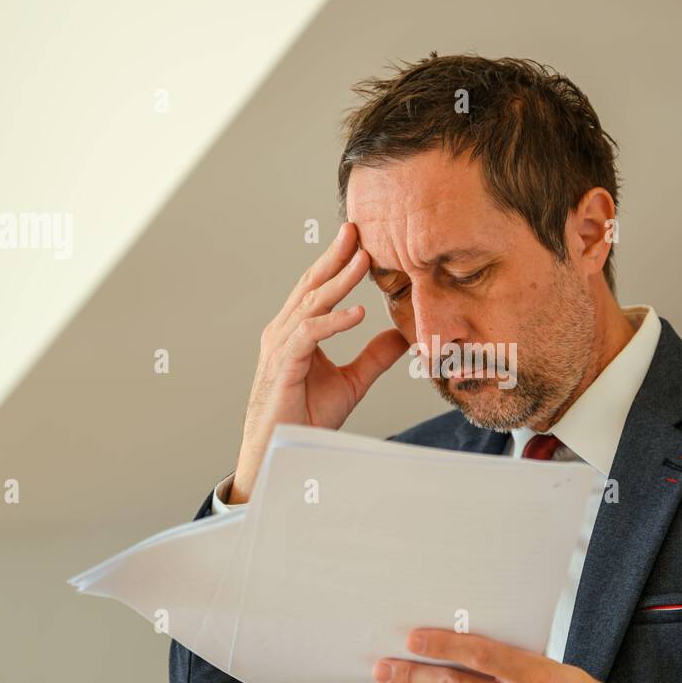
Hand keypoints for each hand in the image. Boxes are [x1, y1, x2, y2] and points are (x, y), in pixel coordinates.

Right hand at [227, 222, 408, 502]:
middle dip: (335, 257)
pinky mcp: (284, 366)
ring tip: (364, 261)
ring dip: (339, 281)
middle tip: (356, 230)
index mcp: (297, 332)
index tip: (360, 240)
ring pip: (311, 304)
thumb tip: (400, 335)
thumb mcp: (351, 382)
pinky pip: (309, 335)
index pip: (318, 289)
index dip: (337, 263)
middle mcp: (284, 332)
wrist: (281, 452)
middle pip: (311, 285)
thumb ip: (374, 357)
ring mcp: (281, 347)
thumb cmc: (306, 419)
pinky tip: (358, 313)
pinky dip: (334, 322)